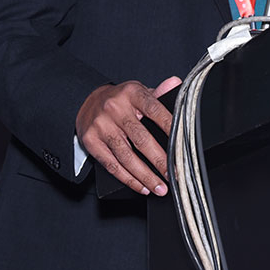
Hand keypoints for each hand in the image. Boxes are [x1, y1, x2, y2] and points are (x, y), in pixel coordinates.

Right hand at [76, 76, 181, 194]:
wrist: (86, 102)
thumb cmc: (120, 100)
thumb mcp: (138, 91)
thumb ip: (158, 93)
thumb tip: (176, 82)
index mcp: (131, 93)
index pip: (154, 110)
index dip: (170, 127)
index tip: (182, 144)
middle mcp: (115, 109)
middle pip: (141, 139)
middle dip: (160, 160)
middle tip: (174, 174)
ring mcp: (101, 127)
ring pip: (126, 157)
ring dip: (145, 176)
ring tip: (160, 187)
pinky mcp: (91, 142)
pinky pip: (112, 165)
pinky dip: (128, 179)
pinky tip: (141, 186)